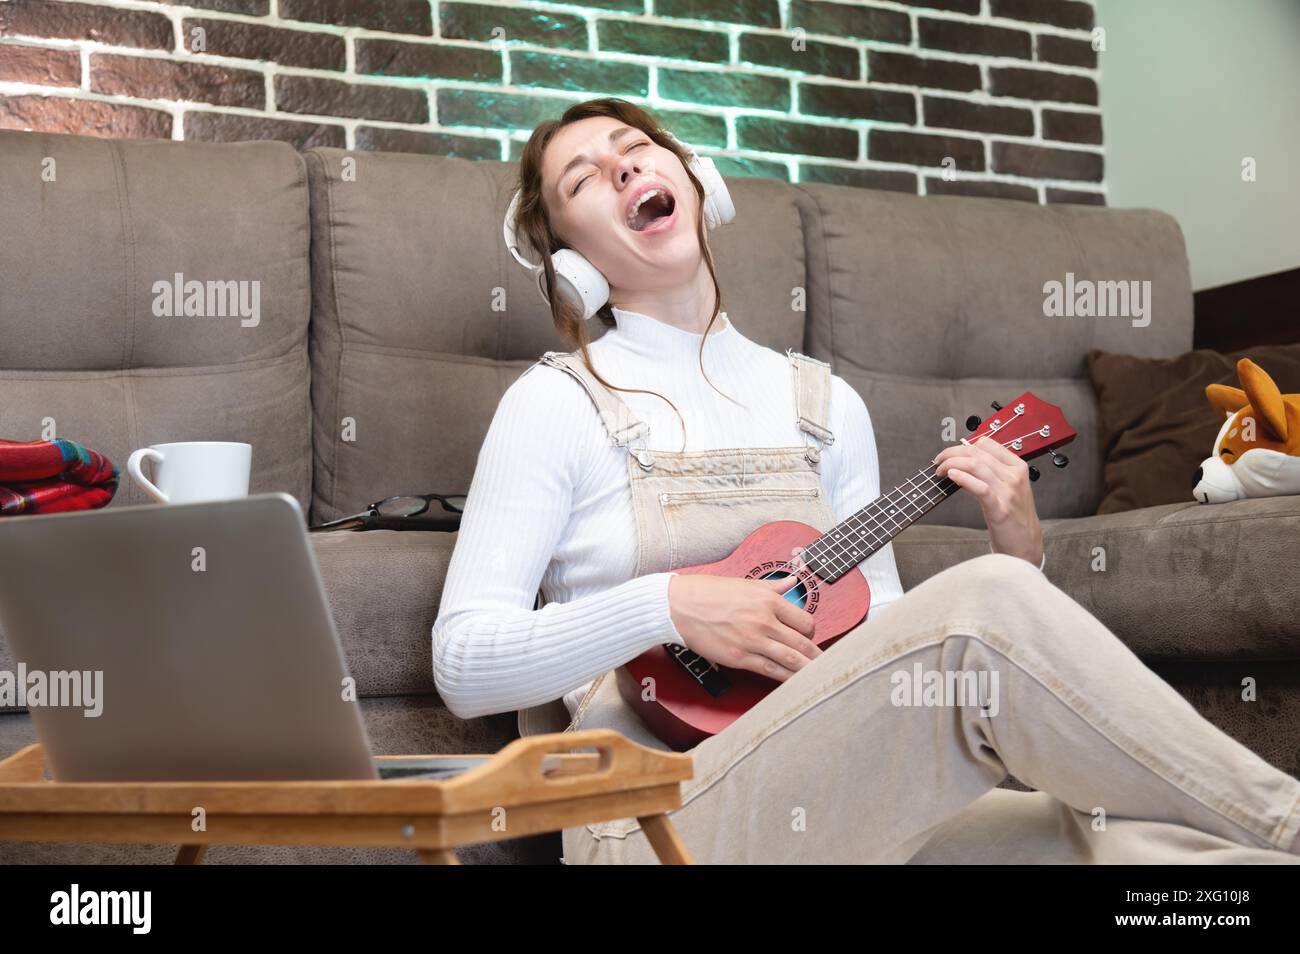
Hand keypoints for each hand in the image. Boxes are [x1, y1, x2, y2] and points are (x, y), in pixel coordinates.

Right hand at [667, 574, 822, 681]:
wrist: (678, 605)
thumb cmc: (707, 592)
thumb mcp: (744, 583)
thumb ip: (772, 586)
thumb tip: (792, 582)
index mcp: (768, 600)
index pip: (804, 621)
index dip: (811, 632)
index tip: (810, 638)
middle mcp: (764, 621)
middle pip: (802, 643)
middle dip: (817, 656)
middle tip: (827, 664)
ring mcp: (752, 641)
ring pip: (791, 660)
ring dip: (808, 670)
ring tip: (819, 677)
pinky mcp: (739, 657)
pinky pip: (770, 671)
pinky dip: (785, 678)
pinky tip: (794, 683)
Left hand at [933, 435, 1043, 565]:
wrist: (1026, 544)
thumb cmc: (1014, 517)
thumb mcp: (1006, 488)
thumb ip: (989, 473)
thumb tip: (962, 463)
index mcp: (1017, 467)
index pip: (987, 443)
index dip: (963, 445)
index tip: (950, 453)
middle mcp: (1014, 476)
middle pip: (977, 452)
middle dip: (952, 453)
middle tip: (939, 461)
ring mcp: (1008, 491)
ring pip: (976, 465)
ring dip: (952, 464)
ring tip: (940, 471)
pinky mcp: (1000, 508)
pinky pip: (980, 487)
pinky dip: (964, 478)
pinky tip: (952, 476)